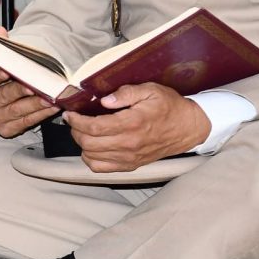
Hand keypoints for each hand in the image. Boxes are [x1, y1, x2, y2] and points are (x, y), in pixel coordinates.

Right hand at [0, 61, 57, 138]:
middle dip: (19, 91)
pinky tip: (53, 106)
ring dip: (35, 104)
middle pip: (2, 97)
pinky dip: (41, 114)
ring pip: (17, 111)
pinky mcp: (6, 130)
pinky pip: (26, 122)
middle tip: (34, 86)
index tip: (6, 70)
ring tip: (50, 97)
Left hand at [72, 83, 211, 171]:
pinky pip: (100, 168)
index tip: (71, 114)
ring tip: (84, 132)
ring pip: (91, 156)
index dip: (76, 121)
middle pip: (88, 142)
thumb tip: (104, 101)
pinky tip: (93, 147)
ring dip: (82, 144)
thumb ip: (126, 93)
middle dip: (76, 131)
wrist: (188, 128)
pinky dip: (91, 158)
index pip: (93, 127)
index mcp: (132, 123)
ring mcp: (128, 157)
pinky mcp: (130, 165)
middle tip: (76, 121)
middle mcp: (128, 143)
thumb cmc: (169, 107)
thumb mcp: (151, 90)